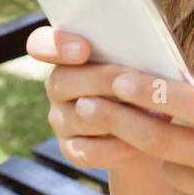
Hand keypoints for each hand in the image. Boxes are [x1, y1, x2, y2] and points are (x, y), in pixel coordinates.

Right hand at [26, 26, 167, 173]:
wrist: (152, 127)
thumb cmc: (148, 82)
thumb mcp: (143, 61)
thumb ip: (134, 51)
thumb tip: (147, 49)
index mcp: (68, 53)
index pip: (41, 44)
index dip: (56, 45)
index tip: (83, 49)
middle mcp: (58, 85)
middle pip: (63, 81)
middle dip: (102, 80)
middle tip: (136, 82)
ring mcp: (61, 119)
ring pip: (78, 117)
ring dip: (115, 116)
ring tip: (151, 113)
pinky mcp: (72, 149)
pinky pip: (88, 151)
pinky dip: (116, 148)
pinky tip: (139, 144)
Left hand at [67, 66, 193, 194]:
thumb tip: (160, 89)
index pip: (192, 103)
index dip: (151, 92)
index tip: (117, 79)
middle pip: (161, 139)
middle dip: (117, 120)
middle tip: (84, 105)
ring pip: (167, 166)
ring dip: (167, 152)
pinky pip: (177, 192)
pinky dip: (184, 179)